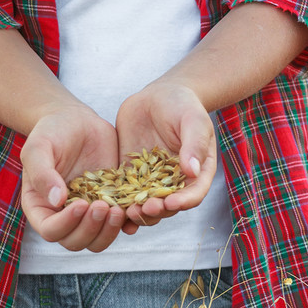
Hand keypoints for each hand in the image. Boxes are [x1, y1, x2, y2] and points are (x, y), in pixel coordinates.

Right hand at [20, 104, 126, 252]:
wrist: (76, 119)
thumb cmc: (51, 131)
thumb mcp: (39, 147)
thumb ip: (43, 173)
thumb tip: (56, 201)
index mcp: (41, 207)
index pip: (51, 231)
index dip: (66, 224)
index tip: (81, 203)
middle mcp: (63, 215)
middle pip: (76, 241)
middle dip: (91, 229)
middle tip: (103, 206)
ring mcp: (88, 211)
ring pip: (98, 239)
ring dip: (109, 231)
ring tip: (118, 209)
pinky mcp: (110, 202)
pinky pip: (119, 223)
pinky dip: (127, 222)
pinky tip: (135, 210)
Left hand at [115, 80, 215, 232]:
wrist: (159, 94)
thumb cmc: (183, 105)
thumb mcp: (193, 120)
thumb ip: (194, 144)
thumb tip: (193, 171)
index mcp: (196, 172)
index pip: (193, 194)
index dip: (183, 202)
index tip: (170, 203)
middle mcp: (174, 181)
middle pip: (168, 206)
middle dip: (156, 211)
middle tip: (143, 209)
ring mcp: (152, 179)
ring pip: (146, 204)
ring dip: (138, 212)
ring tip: (126, 213)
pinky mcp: (132, 173)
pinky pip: (125, 192)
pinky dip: (120, 203)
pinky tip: (110, 209)